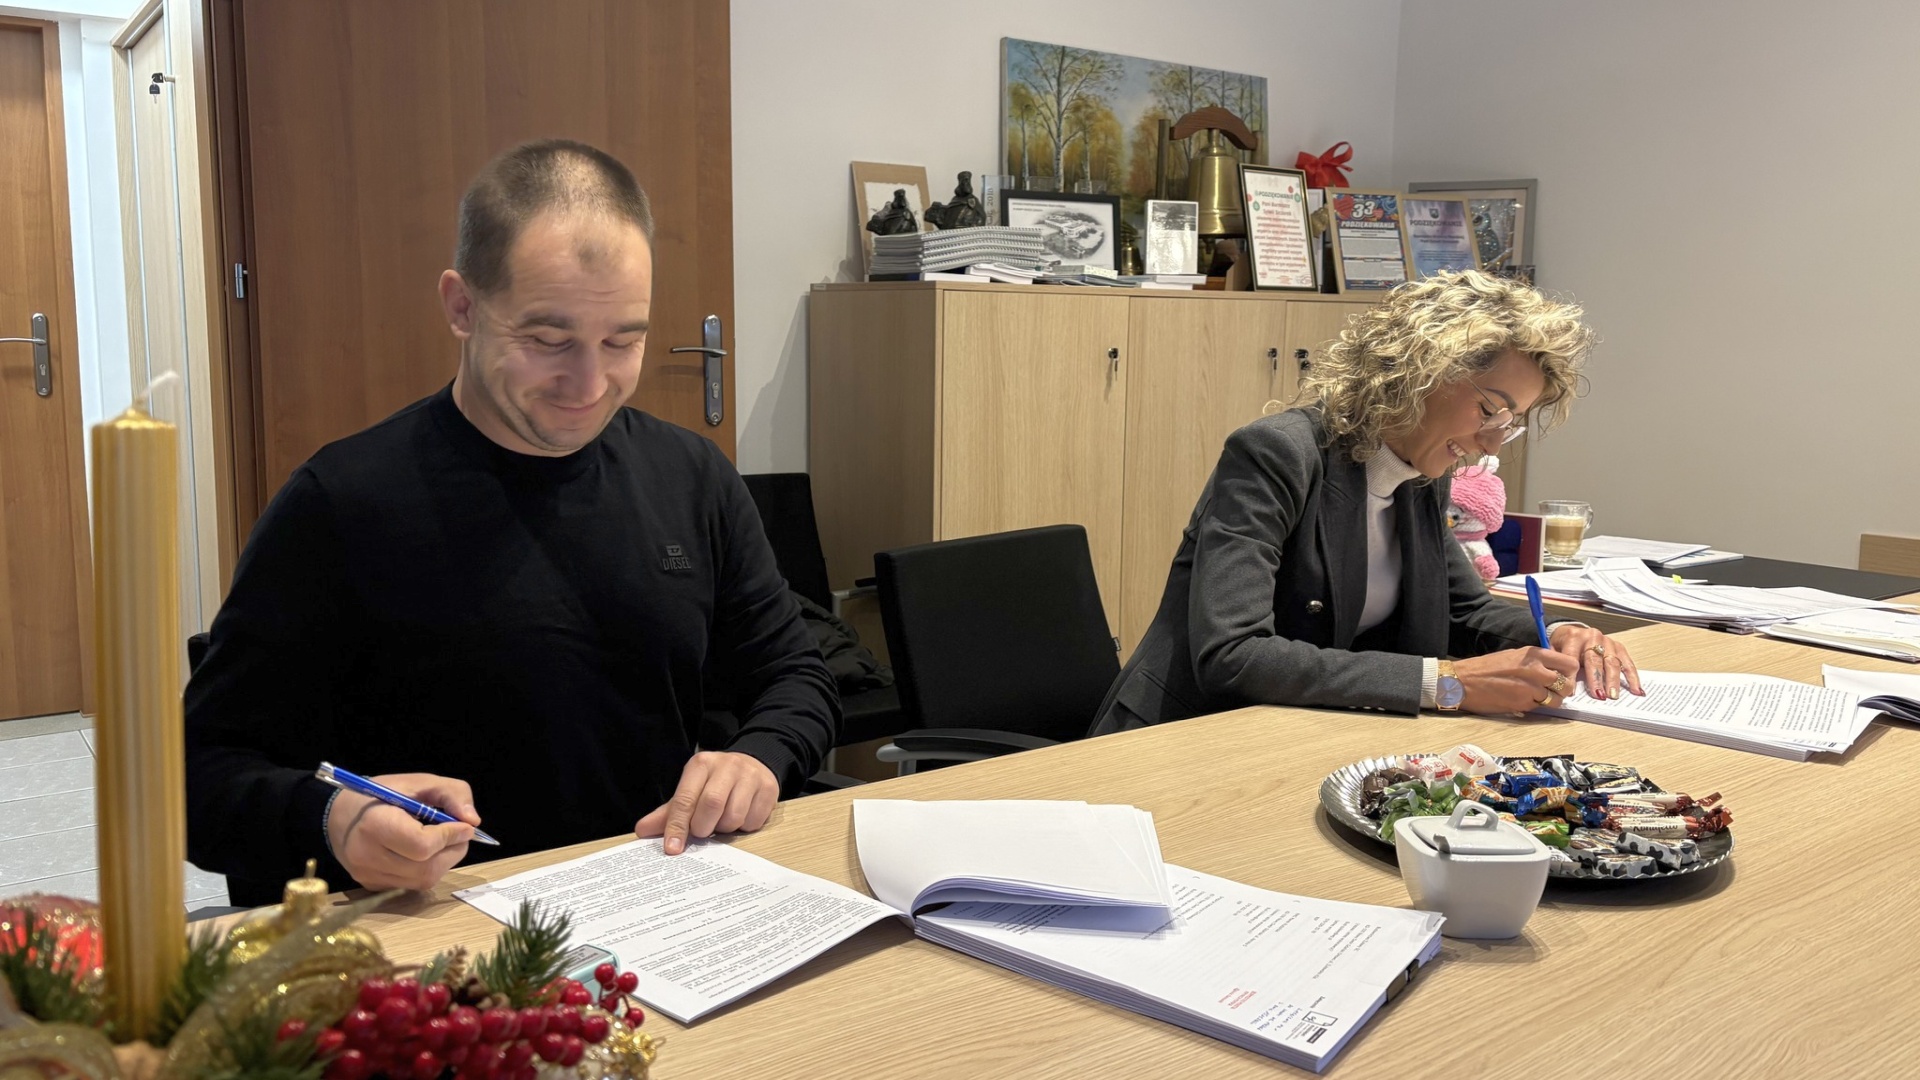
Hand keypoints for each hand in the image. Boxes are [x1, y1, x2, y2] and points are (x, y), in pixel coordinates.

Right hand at [326, 773, 477, 891]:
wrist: (341, 815)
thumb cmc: (382, 795)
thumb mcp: (419, 783)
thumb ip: (451, 794)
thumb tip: (472, 822)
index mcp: (375, 825)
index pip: (422, 845)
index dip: (450, 836)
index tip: (464, 825)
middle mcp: (367, 857)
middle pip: (426, 868)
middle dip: (452, 851)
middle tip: (460, 834)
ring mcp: (368, 876)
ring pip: (423, 880)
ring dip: (443, 861)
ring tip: (442, 841)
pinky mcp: (373, 887)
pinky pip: (412, 884)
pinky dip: (427, 869)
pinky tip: (423, 853)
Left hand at [634, 751, 778, 854]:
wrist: (753, 763)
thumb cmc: (715, 783)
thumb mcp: (691, 790)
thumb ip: (669, 812)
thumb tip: (642, 830)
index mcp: (701, 765)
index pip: (685, 798)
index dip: (677, 826)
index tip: (672, 849)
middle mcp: (726, 766)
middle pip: (711, 804)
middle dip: (704, 827)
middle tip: (703, 831)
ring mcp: (750, 775)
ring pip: (734, 815)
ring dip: (725, 828)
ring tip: (722, 821)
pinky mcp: (769, 788)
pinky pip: (754, 821)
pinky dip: (744, 827)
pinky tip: (742, 816)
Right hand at [1452, 646, 1580, 714]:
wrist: (1462, 681)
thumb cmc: (1486, 668)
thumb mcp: (1514, 655)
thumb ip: (1536, 661)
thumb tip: (1555, 670)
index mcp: (1534, 654)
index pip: (1569, 664)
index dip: (1570, 673)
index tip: (1565, 677)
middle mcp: (1535, 670)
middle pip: (1567, 684)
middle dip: (1563, 690)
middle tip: (1554, 691)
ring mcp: (1530, 688)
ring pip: (1556, 700)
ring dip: (1550, 701)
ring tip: (1537, 697)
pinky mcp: (1522, 704)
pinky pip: (1539, 707)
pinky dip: (1534, 706)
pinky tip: (1521, 700)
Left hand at [1549, 624, 1644, 700]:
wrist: (1572, 630)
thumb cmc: (1563, 645)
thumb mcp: (1553, 651)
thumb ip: (1556, 665)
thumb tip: (1556, 684)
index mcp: (1573, 637)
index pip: (1572, 658)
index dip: (1572, 676)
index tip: (1572, 692)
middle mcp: (1592, 637)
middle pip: (1595, 660)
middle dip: (1597, 679)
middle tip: (1599, 695)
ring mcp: (1607, 641)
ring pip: (1612, 662)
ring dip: (1614, 680)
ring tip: (1614, 695)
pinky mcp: (1619, 647)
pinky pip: (1627, 663)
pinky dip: (1633, 677)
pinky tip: (1636, 689)